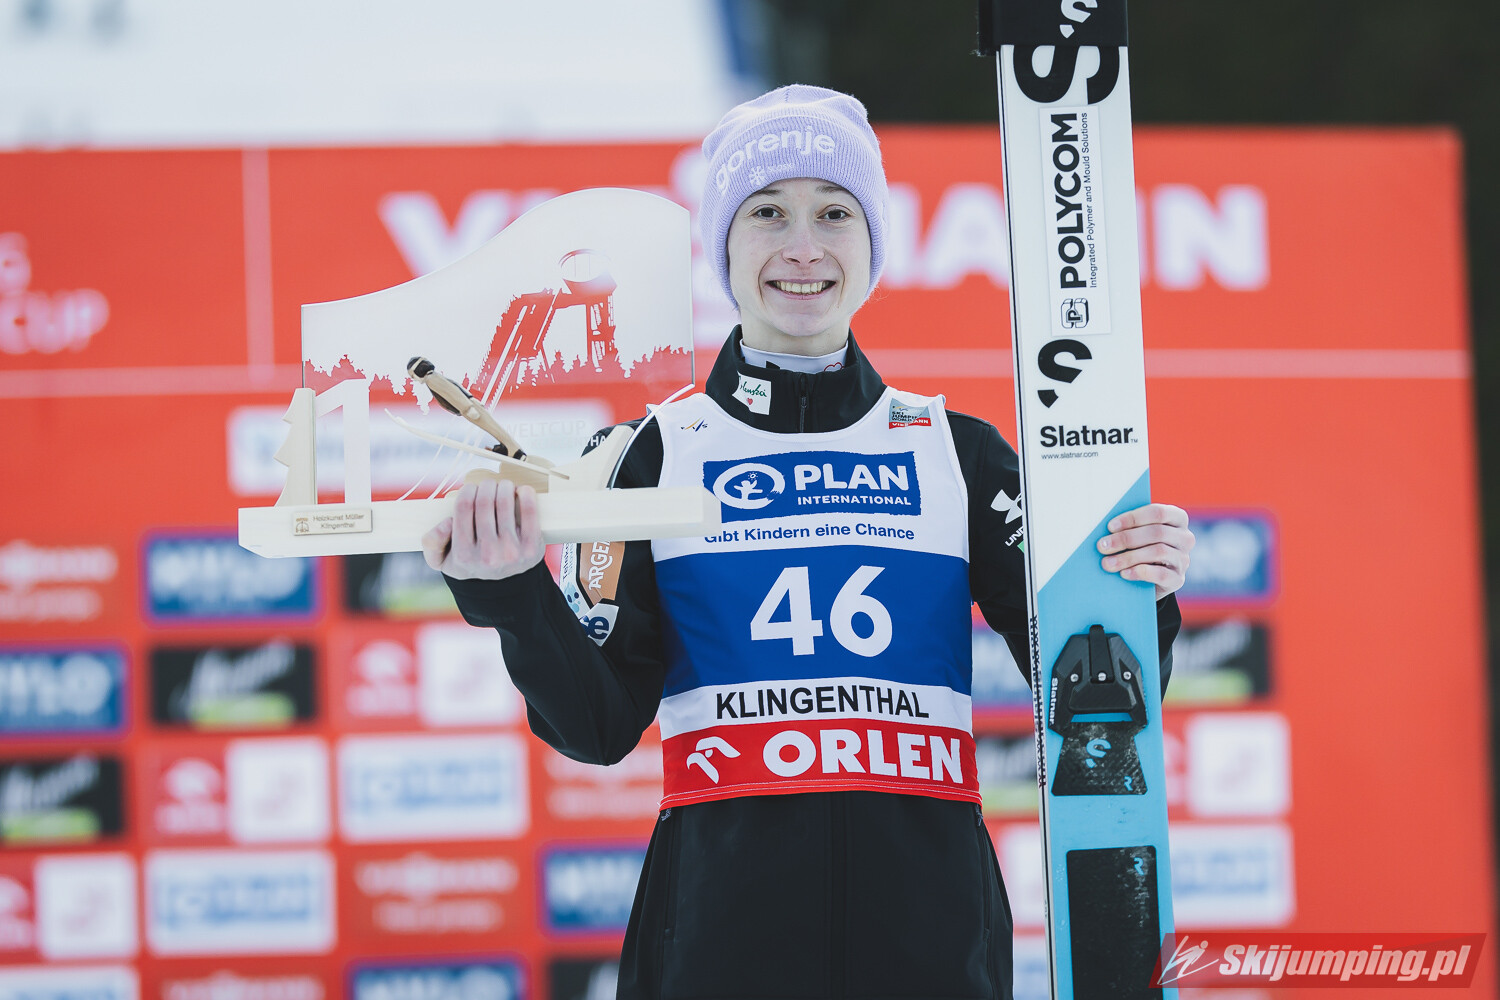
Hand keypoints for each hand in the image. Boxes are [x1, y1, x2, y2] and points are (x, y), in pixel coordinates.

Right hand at [422, 479, 544, 579]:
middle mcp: (488, 555)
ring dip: (504, 486)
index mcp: (464, 555)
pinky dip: (526, 495)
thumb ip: (432, 542)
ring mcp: (511, 552)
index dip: (467, 490)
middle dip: (486, 486)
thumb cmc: (471, 564)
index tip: (471, 488)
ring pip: (505, 503)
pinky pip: (530, 513)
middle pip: (485, 502)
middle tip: (488, 485)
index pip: (463, 508)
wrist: (503, 586)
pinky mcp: (532, 548)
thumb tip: (446, 522)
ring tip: (502, 486)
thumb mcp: (442, 560)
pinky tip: (522, 490)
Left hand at [1097, 502, 1193, 599]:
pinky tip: (1124, 573)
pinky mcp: (1178, 579)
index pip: (1157, 513)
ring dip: (1129, 557)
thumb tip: (1107, 528)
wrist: (1148, 579)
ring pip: (1158, 552)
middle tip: (1103, 546)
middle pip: (1157, 533)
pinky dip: (1140, 572)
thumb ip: (1129, 527)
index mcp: (1176, 518)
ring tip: (1108, 563)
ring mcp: (1183, 559)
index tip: (1110, 527)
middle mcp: (1185, 537)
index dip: (1132, 518)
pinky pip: (1161, 574)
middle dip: (1126, 539)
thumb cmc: (1139, 547)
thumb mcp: (1136, 534)